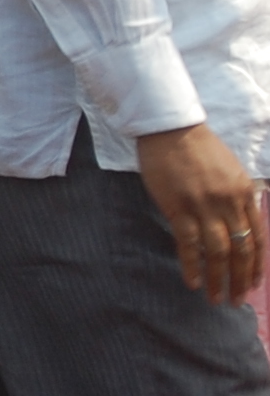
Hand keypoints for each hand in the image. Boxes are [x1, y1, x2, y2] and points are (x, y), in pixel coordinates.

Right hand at [136, 123, 264, 304]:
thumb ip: (238, 197)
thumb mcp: (231, 170)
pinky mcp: (178, 208)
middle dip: (241, 280)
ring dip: (219, 280)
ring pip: (218, 253)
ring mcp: (204, 207)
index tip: (254, 284)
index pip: (258, 239)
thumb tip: (241, 224)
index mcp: (245, 194)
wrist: (169, 128)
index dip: (257, 265)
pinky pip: (189, 244)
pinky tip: (193, 282)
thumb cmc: (198, 147)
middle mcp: (229, 204)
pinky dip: (193, 266)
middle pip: (241, 251)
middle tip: (236, 301)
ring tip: (217, 299)